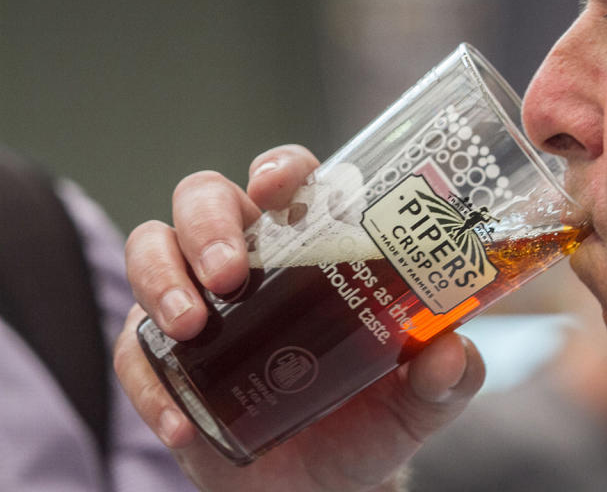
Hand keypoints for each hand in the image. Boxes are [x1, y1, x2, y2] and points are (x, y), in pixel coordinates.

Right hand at [114, 145, 484, 490]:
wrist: (325, 486)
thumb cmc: (369, 418)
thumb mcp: (417, 402)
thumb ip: (445, 381)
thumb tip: (453, 354)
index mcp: (311, 247)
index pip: (288, 180)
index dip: (279, 168)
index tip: (277, 185)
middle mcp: (248, 260)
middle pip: (206, 198)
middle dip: (208, 223)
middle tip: (230, 273)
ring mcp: (198, 303)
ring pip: (151, 247)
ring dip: (160, 279)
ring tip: (191, 326)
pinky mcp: (163, 360)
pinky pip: (133, 350)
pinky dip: (147, 381)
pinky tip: (179, 422)